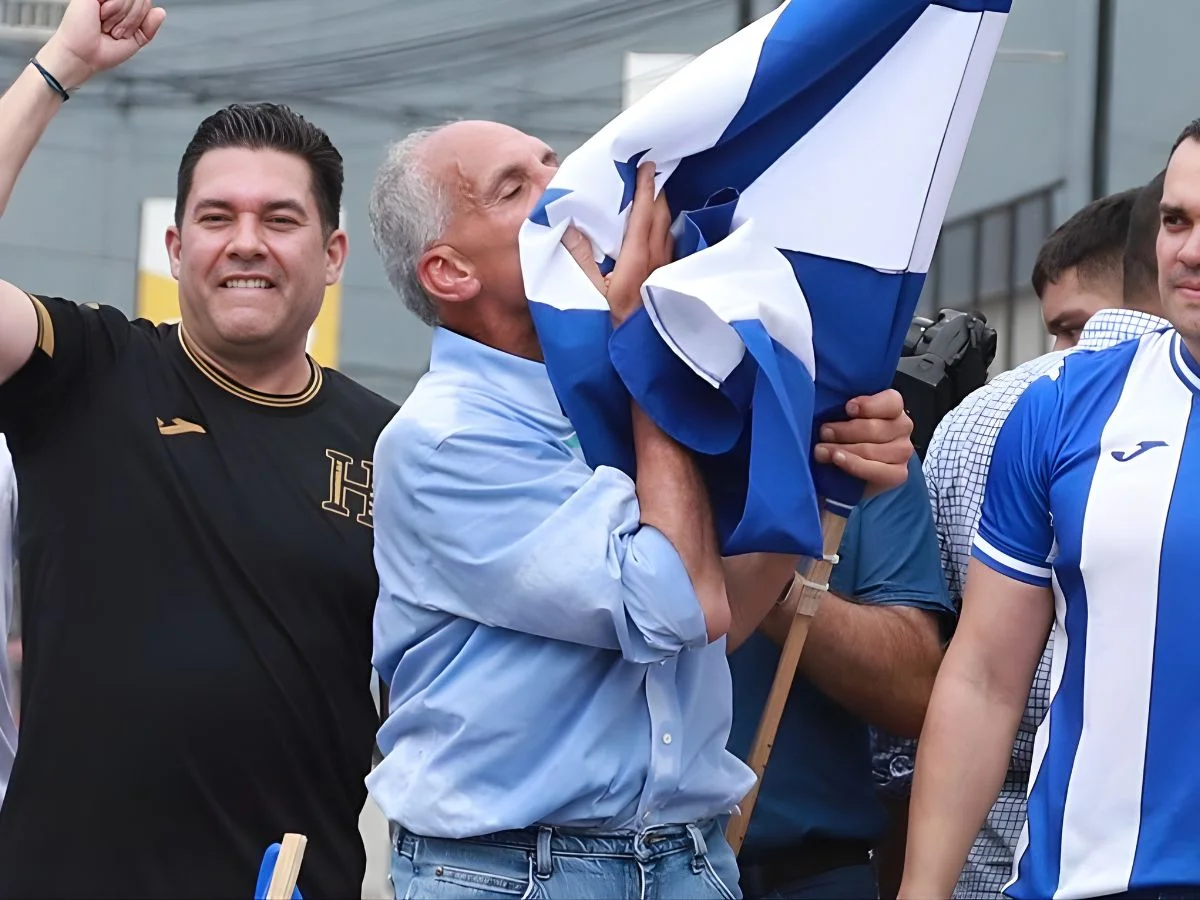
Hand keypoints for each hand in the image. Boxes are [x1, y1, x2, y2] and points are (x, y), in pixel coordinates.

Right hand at [37, 0, 164, 90]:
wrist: (83, 55)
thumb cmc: (102, 51)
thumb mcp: (134, 41)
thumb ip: (149, 27)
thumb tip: (161, 11)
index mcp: (123, 9)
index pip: (145, 4)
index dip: (139, 21)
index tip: (123, 34)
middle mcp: (113, 0)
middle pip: (142, 0)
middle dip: (131, 21)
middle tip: (113, 31)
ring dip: (121, 19)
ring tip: (105, 25)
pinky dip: (114, 10)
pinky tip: (101, 16)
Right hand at [562, 161, 671, 325]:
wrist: (639, 357)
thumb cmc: (612, 327)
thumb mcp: (588, 293)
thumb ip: (579, 258)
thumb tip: (569, 227)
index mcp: (636, 259)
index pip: (644, 213)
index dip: (645, 187)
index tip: (645, 165)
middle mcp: (657, 260)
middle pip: (661, 215)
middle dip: (656, 190)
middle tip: (650, 171)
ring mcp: (666, 269)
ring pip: (668, 229)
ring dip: (662, 208)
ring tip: (654, 192)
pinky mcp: (670, 279)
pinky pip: (670, 244)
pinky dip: (664, 227)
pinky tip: (659, 227)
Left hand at [814, 388, 912, 496]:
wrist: (848, 470)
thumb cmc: (845, 436)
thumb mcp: (844, 417)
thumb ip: (845, 410)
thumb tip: (827, 404)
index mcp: (892, 408)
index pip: (891, 401)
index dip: (869, 405)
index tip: (847, 408)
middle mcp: (902, 427)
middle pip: (874, 428)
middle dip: (844, 431)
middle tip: (824, 432)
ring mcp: (902, 452)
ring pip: (870, 450)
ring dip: (842, 449)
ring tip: (821, 451)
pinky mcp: (898, 474)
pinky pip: (877, 471)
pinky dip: (854, 465)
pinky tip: (838, 460)